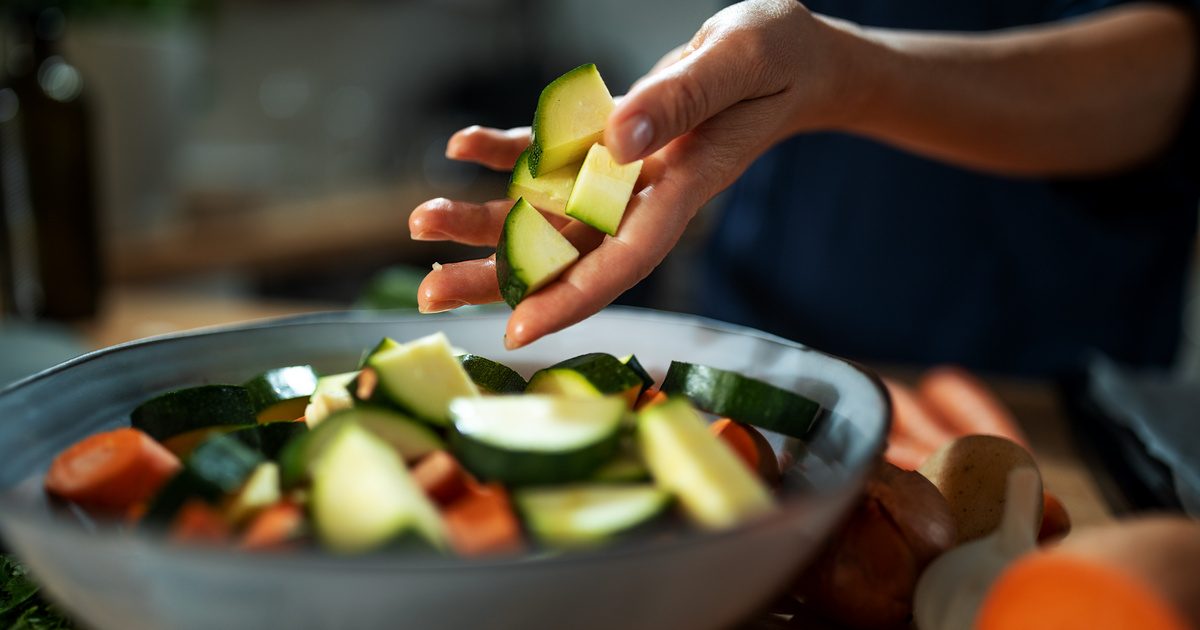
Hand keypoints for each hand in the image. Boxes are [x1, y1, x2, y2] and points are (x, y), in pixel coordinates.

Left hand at [410, 0, 860, 347]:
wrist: (792, 58)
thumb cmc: (779, 56)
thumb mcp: (738, 63)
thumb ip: (681, 100)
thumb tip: (617, 140)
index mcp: (684, 187)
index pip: (624, 258)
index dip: (571, 298)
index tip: (516, 330)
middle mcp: (646, 193)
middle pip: (567, 250)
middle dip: (499, 274)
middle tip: (429, 293)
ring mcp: (625, 171)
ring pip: (548, 211)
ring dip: (484, 220)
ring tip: (421, 222)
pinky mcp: (612, 141)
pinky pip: (551, 156)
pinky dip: (506, 153)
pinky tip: (461, 146)